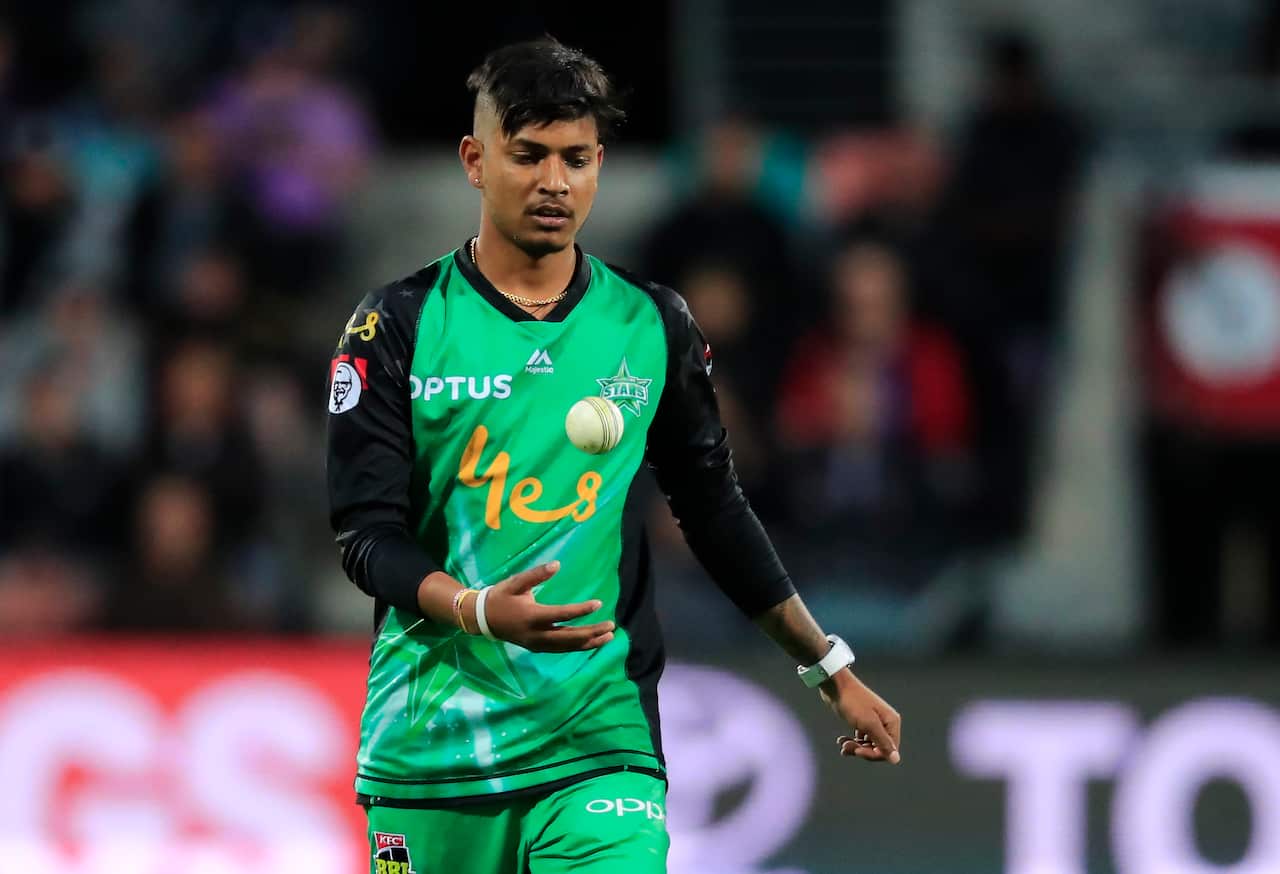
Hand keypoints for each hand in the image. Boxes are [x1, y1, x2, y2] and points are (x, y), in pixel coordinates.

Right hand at [480, 561, 614, 652]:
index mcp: (532, 616)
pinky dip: (578, 647)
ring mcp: (537, 644)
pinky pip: (561, 649)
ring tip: (609, 637)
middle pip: (569, 637)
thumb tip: (557, 564)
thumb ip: (536, 574)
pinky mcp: (537, 648)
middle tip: (611, 626)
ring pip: (567, 647)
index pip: (561, 615)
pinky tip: (592, 642)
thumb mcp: (515, 582)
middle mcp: (536, 634)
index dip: (581, 610)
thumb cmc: (500, 597)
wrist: (483, 619)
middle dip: (592, 632)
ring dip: (589, 643)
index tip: (598, 604)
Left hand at [821, 670, 901, 763]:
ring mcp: (874, 722)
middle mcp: (886, 723)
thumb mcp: (868, 724)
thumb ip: (883, 742)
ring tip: (842, 744)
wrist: (836, 686)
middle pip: (879, 748)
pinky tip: (841, 741)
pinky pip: (861, 739)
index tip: (857, 752)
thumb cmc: (853, 702)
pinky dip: (852, 742)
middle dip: (862, 751)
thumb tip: (896, 760)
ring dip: (855, 747)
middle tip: (846, 748)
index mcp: (891, 722)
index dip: (873, 754)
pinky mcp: (863, 721)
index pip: (889, 750)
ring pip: (868, 745)